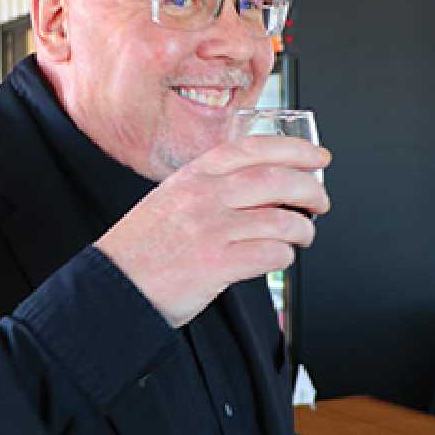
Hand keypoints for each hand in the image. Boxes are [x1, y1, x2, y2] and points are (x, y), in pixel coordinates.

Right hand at [96, 135, 329, 327]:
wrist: (112, 285)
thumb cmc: (141, 248)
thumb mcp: (170, 200)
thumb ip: (209, 189)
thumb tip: (262, 191)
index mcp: (194, 176)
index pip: (253, 149)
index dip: (294, 149)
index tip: (317, 156)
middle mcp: (204, 196)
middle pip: (276, 180)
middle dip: (310, 189)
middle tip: (321, 201)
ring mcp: (210, 230)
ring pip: (280, 220)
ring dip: (302, 229)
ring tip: (304, 235)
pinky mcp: (216, 265)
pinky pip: (269, 255)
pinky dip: (284, 256)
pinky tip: (280, 258)